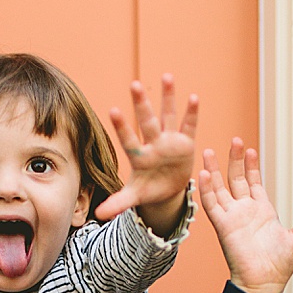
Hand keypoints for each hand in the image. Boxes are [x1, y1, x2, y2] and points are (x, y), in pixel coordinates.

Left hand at [95, 75, 197, 233]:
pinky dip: (191, 114)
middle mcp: (153, 144)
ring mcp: (169, 141)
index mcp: (139, 156)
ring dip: (168, 97)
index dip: (122, 127)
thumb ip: (118, 203)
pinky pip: (188, 126)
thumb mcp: (134, 197)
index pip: (128, 139)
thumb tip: (98, 216)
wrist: (166, 188)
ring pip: (167, 116)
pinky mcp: (185, 143)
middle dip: (142, 105)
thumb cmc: (148, 188)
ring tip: (166, 76)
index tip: (113, 110)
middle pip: (146, 122)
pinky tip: (193, 98)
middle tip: (134, 85)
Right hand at [199, 139, 292, 292]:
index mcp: (262, 211)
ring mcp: (232, 217)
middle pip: (236, 179)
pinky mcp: (223, 226)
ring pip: (219, 188)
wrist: (265, 283)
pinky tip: (204, 174)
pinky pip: (212, 204)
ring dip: (214, 170)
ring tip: (209, 151)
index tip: (249, 150)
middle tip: (234, 140)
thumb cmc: (280, 266)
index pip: (253, 182)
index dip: (251, 166)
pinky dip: (206, 189)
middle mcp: (245, 212)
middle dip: (234, 160)